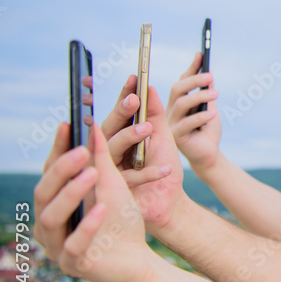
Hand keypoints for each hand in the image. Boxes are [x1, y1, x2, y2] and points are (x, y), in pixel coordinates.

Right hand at [35, 125, 156, 281]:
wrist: (138, 258)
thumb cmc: (122, 220)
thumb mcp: (113, 186)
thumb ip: (102, 160)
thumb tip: (92, 126)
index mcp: (54, 203)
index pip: (49, 173)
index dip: (57, 150)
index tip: (68, 125)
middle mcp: (47, 224)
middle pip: (43, 193)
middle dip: (62, 170)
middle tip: (83, 152)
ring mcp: (56, 246)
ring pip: (51, 217)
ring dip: (72, 194)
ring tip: (93, 175)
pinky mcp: (73, 265)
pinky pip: (74, 245)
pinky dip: (87, 226)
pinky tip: (101, 210)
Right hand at [99, 78, 183, 229]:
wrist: (171, 203)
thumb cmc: (163, 170)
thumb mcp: (163, 140)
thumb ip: (156, 116)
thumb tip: (149, 87)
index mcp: (119, 138)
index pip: (118, 115)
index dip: (123, 96)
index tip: (133, 78)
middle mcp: (108, 152)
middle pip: (107, 129)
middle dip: (120, 112)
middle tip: (135, 99)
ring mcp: (109, 171)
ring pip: (110, 149)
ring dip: (129, 137)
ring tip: (148, 128)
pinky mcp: (116, 190)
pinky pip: (128, 177)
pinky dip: (148, 171)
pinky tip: (166, 167)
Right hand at [166, 53, 220, 173]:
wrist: (208, 155)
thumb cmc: (207, 131)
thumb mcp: (209, 108)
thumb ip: (206, 93)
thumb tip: (208, 72)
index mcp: (176, 103)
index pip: (182, 81)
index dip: (191, 68)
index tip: (201, 54)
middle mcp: (169, 111)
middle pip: (177, 89)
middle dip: (194, 80)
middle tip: (210, 76)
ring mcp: (170, 124)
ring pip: (181, 104)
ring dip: (200, 96)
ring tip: (216, 94)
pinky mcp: (176, 136)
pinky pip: (187, 123)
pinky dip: (201, 117)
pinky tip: (213, 115)